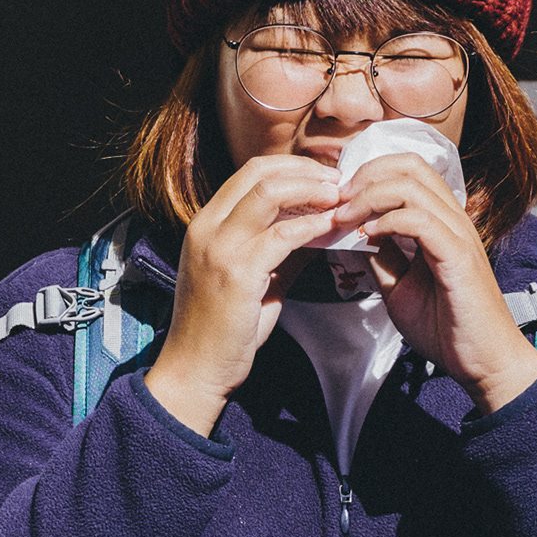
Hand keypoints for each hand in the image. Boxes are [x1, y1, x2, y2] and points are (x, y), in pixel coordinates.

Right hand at [144, 156, 340, 435]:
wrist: (196, 369)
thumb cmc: (224, 329)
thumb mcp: (252, 277)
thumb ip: (280, 249)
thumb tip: (321, 226)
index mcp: (206, 224)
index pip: (250, 172)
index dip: (292, 166)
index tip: (325, 176)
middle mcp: (207, 227)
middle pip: (259, 172)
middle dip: (306, 170)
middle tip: (340, 181)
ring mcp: (218, 247)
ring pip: (269, 192)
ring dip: (312, 190)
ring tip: (340, 197)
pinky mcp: (236, 272)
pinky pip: (281, 235)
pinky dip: (311, 226)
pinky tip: (331, 229)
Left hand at [333, 153, 536, 414]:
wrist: (482, 362)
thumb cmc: (446, 326)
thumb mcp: (400, 286)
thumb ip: (384, 257)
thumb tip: (357, 235)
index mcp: (442, 221)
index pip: (409, 169)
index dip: (370, 172)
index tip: (340, 198)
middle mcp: (454, 219)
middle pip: (410, 165)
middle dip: (365, 175)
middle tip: (338, 201)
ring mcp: (459, 234)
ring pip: (412, 185)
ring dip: (369, 196)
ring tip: (345, 217)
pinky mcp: (459, 255)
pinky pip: (421, 220)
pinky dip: (388, 220)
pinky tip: (368, 236)